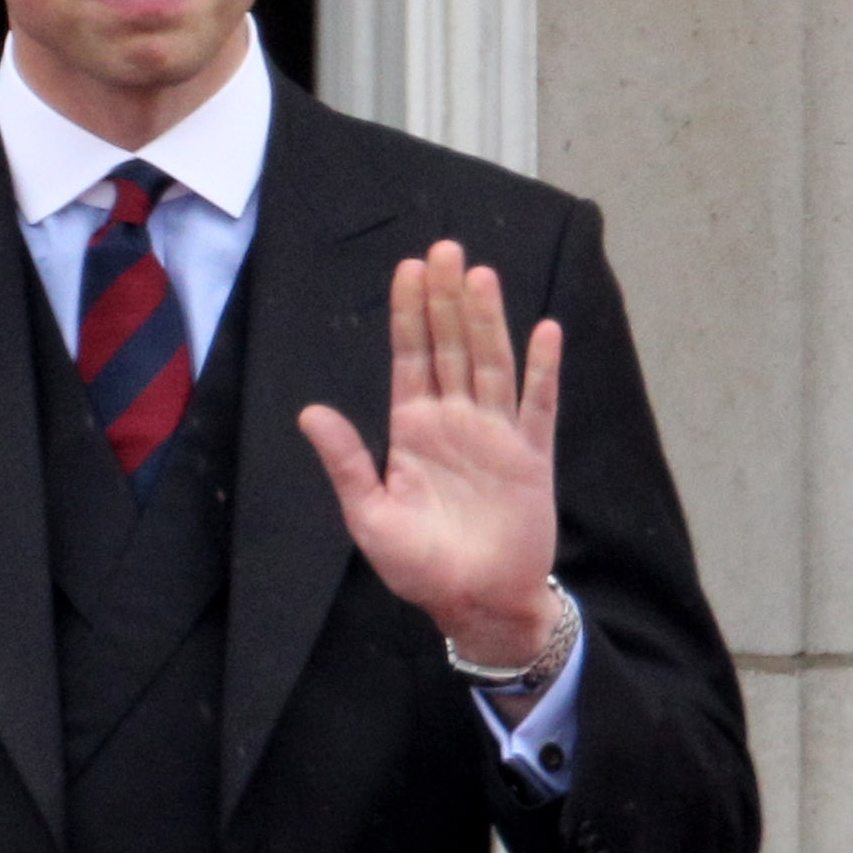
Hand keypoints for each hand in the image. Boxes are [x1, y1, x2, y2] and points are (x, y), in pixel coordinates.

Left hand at [298, 240, 563, 667]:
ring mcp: (495, 435)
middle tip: (444, 248)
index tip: (408, 269)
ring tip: (480, 275)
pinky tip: (543, 331)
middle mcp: (455, 423)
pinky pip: (537, 406)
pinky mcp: (531, 457)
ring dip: (486, 320)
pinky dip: (541, 370)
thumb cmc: (419, 565)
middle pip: (450, 347)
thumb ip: (346, 461)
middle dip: (446, 300)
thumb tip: (310, 412)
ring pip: (489, 364)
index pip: (410, 359)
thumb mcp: (368, 514)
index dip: (409, 315)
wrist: (474, 603)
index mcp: (413, 431)